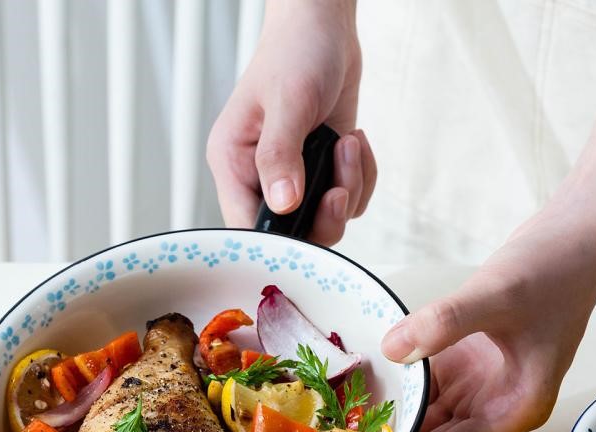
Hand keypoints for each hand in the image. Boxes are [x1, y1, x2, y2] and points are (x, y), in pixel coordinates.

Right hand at [206, 0, 375, 244]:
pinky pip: (347, 201)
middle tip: (340, 184)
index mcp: (234, 166)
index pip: (247, 228)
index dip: (278, 241)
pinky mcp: (321, 173)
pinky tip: (354, 142)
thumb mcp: (287, 102)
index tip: (309, 223)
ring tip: (347, 144)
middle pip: (290, 235)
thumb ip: (280, 155)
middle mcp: (260, 179)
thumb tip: (284, 203)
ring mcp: (293, 179)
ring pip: (324, 221)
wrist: (325, 26)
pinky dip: (361, 179)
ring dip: (349, 189)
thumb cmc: (295, 52)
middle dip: (325, 215)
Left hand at [382, 40, 595, 431]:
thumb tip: (394, 349)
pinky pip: (421, 389)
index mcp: (512, 409)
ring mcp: (478, 385)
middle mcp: (494, 406)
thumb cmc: (552, 269)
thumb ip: (447, 322)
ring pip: (425, 421)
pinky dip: (394, 397)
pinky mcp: (463, 362)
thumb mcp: (498, 295)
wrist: (572, 234)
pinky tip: (359, 403)